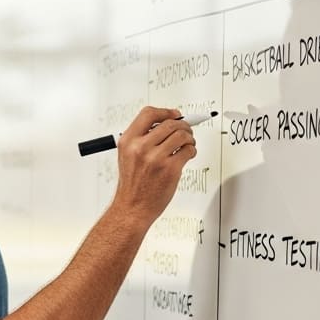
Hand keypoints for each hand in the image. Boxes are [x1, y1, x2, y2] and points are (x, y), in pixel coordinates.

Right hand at [113, 106, 196, 223]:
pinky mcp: (170, 169)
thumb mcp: (127, 156)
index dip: (165, 112)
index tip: (174, 114)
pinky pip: (188, 151)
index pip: (149, 114)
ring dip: (189, 138)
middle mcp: (140, 147)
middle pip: (169, 123)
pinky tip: (187, 155)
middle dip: (183, 125)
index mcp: (128, 141)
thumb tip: (166, 124)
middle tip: (186, 130)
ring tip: (188, 144)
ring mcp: (156, 158)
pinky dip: (192, 150)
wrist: (132, 208)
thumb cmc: (132, 185)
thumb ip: (142, 139)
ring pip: (182, 135)